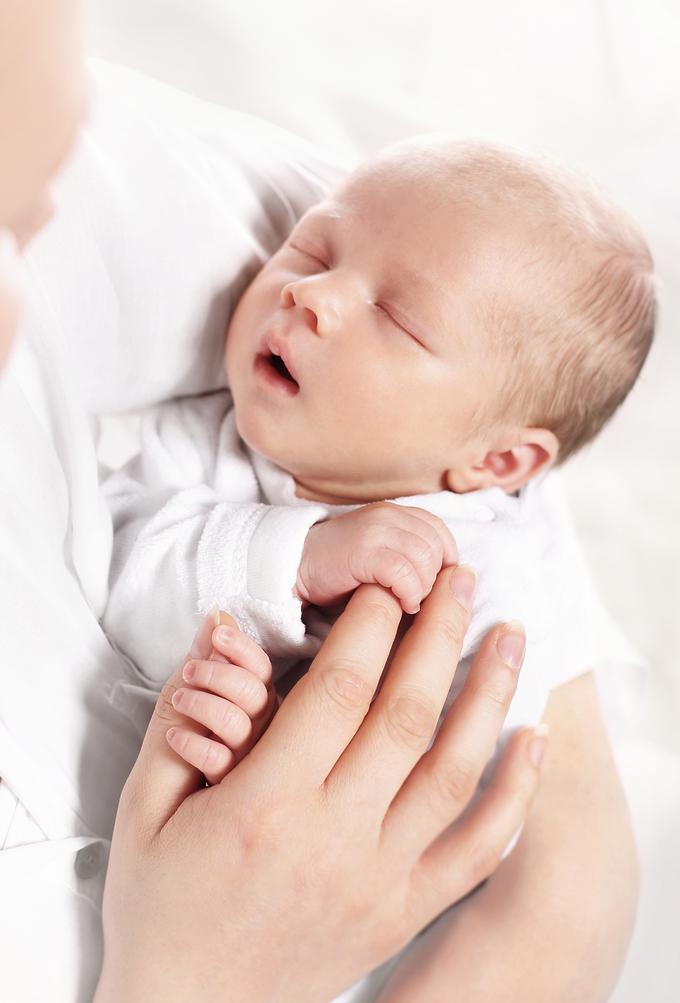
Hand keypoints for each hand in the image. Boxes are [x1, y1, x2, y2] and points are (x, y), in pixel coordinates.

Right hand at [96, 566, 546, 1002]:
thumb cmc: (161, 904)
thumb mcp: (145, 805)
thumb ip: (181, 715)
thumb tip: (221, 630)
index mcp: (265, 805)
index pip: (337, 689)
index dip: (369, 624)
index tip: (385, 585)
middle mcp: (334, 839)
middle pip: (406, 713)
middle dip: (438, 632)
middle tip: (458, 577)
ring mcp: (380, 880)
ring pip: (455, 771)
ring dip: (490, 692)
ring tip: (510, 632)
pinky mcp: (404, 911)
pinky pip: (478, 848)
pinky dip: (516, 790)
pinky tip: (534, 736)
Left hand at [166, 614, 276, 784]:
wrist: (152, 831)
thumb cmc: (170, 760)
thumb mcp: (181, 700)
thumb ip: (203, 659)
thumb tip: (219, 613)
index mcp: (254, 710)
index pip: (263, 672)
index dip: (242, 649)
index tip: (219, 633)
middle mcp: (259, 738)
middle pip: (260, 695)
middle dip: (221, 674)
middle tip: (190, 670)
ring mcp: (247, 769)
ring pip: (243, 725)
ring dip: (204, 704)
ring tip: (179, 702)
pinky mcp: (230, 799)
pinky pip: (222, 763)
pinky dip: (194, 744)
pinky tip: (175, 739)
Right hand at [297, 502, 458, 612]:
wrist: (293, 566)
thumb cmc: (340, 569)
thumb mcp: (382, 554)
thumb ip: (413, 557)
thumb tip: (453, 582)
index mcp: (396, 513)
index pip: (441, 533)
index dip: (445, 563)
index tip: (434, 587)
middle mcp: (388, 515)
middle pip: (437, 548)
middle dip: (434, 581)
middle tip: (416, 599)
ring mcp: (375, 531)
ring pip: (425, 560)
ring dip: (422, 589)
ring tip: (407, 602)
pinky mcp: (363, 551)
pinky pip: (404, 573)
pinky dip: (408, 593)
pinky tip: (399, 604)